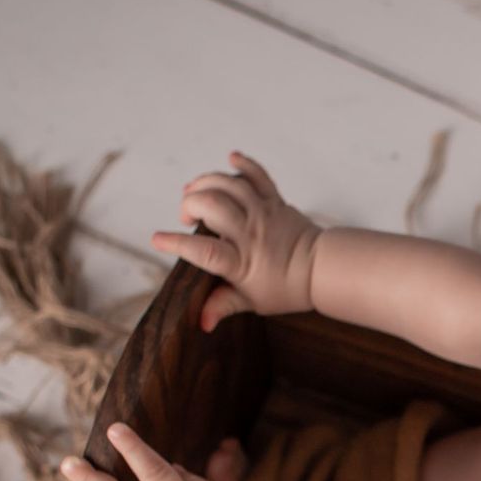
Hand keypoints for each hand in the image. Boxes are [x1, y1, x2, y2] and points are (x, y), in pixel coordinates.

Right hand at [150, 151, 322, 331]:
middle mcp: (250, 232)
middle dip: (190, 204)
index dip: (178, 244)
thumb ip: (223, 306)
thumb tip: (202, 322)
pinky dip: (244, 163)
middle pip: (213, 205)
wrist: (321, 270)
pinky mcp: (274, 201)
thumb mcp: (251, 302)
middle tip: (188, 217)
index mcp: (241, 261)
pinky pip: (258, 175)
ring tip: (194, 192)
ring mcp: (263, 213)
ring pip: (230, 184)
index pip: (205, 251)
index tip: (158, 239)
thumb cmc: (285, 289)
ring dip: (206, 181)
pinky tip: (231, 158)